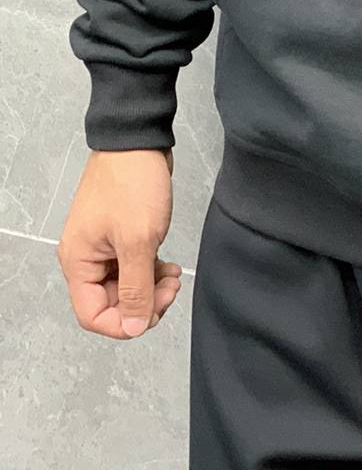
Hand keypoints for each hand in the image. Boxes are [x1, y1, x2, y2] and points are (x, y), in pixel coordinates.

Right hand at [56, 147, 181, 338]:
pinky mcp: (120, 234)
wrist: (138, 141)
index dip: (124, 322)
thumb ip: (135, 289)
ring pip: (125, 285)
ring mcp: (103, 246)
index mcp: (78, 263)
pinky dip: (151, 271)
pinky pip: (133, 266)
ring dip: (150, 288)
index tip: (152, 312)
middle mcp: (85, 258)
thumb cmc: (133, 185)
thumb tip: (132, 327)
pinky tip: (169, 267)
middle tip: (171, 289)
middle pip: (111, 302)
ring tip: (174, 276)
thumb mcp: (138, 241)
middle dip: (143, 303)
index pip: (93, 315)